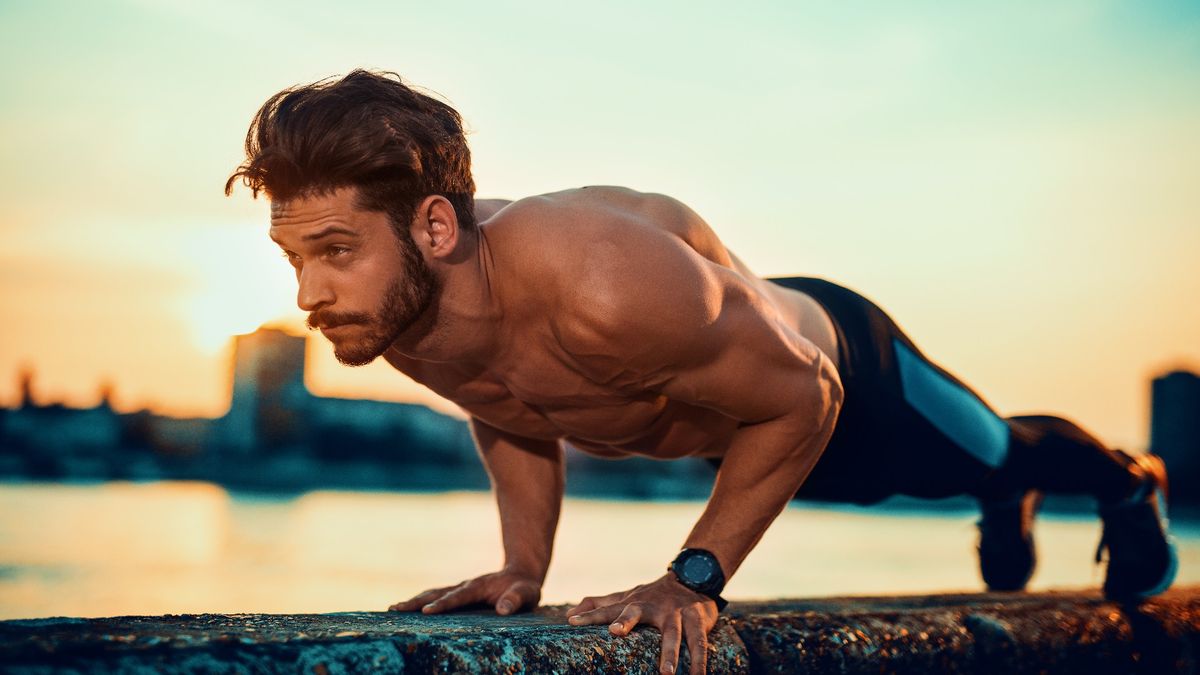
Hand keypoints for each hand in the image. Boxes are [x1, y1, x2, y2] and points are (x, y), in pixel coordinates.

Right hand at [387, 568, 541, 615]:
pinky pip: (436, 598)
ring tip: (393, 609)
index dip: (443, 604)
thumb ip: (515, 600)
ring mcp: (460, 590)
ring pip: (433, 593)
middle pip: (436, 592)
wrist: (521, 576)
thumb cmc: (524, 588)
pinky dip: (421, 602)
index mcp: (478, 587)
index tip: (426, 611)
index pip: (457, 597)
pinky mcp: (458, 596)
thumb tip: (502, 610)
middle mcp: (465, 587)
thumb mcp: (527, 593)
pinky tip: (408, 610)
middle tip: (395, 608)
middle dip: (416, 601)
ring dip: (414, 601)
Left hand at [566, 574, 718, 674]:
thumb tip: (569, 614)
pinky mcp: (697, 618)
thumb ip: (600, 605)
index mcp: (632, 603)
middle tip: (616, 632)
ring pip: (672, 633)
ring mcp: (675, 612)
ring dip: (669, 653)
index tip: (572, 621)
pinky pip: (699, 642)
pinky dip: (699, 660)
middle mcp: (652, 606)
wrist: (692, 577)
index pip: (607, 609)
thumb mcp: (626, 598)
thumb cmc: (652, 595)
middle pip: (636, 612)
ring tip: (665, 674)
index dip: (590, 615)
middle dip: (626, 620)